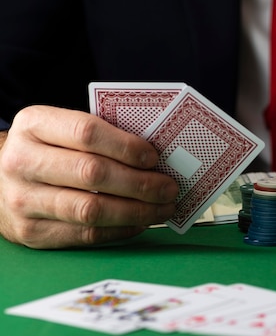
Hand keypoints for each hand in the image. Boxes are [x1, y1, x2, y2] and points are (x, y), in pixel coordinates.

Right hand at [0, 105, 177, 248]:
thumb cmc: (47, 150)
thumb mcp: (62, 129)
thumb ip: (102, 135)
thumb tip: (156, 156)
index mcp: (34, 124)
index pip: (87, 132)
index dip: (126, 146)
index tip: (154, 157)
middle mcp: (22, 161)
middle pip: (93, 174)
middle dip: (141, 183)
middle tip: (169, 187)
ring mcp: (23, 200)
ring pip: (92, 210)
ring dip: (137, 211)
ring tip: (163, 207)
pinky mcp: (31, 232)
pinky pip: (86, 234)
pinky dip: (121, 229)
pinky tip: (141, 221)